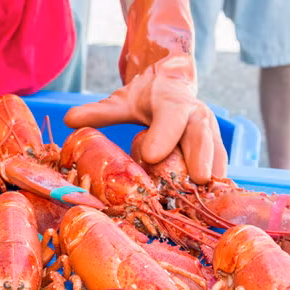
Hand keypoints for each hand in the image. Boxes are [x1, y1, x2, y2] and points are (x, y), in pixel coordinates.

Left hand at [63, 0, 226, 183]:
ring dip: (212, 178)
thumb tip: (69, 119)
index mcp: (173, 101)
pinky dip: (217, 187)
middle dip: (200, 158)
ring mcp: (211, 134)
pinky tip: (210, 206)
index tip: (150, 155)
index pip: (171, 116)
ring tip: (204, 201)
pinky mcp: (216, 151)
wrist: (173, 84)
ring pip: (217, 154)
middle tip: (195, 181)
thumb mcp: (121, 101)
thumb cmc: (145, 98)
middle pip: (202, 136)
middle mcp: (197, 116)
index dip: (163, 135)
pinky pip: (221, 169)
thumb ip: (99, 111)